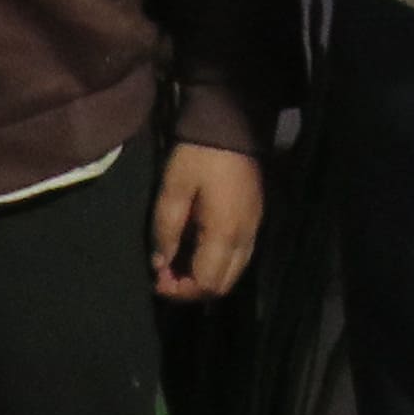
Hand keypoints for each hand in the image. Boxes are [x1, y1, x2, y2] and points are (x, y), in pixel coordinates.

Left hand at [152, 143, 262, 300]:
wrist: (231, 124)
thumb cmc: (199, 157)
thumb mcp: (173, 190)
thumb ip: (165, 230)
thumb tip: (160, 263)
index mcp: (224, 233)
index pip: (206, 283)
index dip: (180, 290)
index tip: (157, 278)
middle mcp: (245, 238)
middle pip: (222, 285)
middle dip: (192, 288)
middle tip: (166, 273)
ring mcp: (254, 229)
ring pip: (233, 273)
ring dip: (206, 277)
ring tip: (179, 262)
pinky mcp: (256, 219)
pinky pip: (239, 256)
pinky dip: (218, 263)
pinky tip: (197, 248)